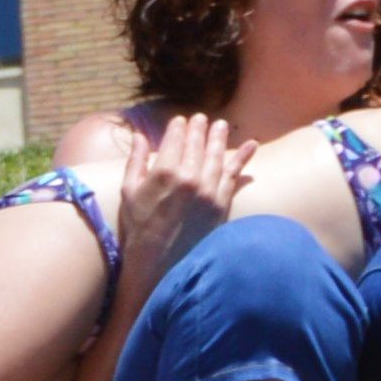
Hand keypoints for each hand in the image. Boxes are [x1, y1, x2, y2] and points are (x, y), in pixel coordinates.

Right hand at [118, 109, 241, 278]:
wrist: (159, 262)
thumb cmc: (138, 228)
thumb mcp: (129, 192)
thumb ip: (136, 161)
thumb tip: (140, 137)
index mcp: (164, 172)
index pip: (174, 140)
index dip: (177, 127)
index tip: (180, 120)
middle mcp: (189, 177)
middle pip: (197, 145)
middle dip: (198, 129)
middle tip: (200, 118)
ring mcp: (208, 189)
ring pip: (216, 155)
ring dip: (219, 138)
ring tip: (221, 125)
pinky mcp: (221, 203)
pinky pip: (234, 175)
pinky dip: (243, 159)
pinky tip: (252, 145)